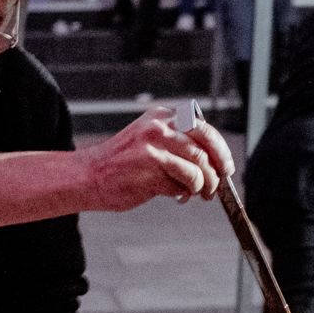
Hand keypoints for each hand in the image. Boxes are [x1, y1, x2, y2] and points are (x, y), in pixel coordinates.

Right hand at [81, 107, 234, 209]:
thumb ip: (177, 145)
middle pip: (206, 146)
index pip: (204, 129)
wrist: (87, 176)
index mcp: (162, 117)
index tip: (225, 166)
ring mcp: (155, 147)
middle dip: (218, 168)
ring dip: (204, 186)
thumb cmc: (119, 164)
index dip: (220, 150)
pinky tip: (175, 195)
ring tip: (198, 193)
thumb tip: (212, 163)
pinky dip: (184, 193)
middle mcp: (160, 127)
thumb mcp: (149, 141)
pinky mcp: (151, 168)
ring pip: (198, 168)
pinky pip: (182, 184)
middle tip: (219, 183)